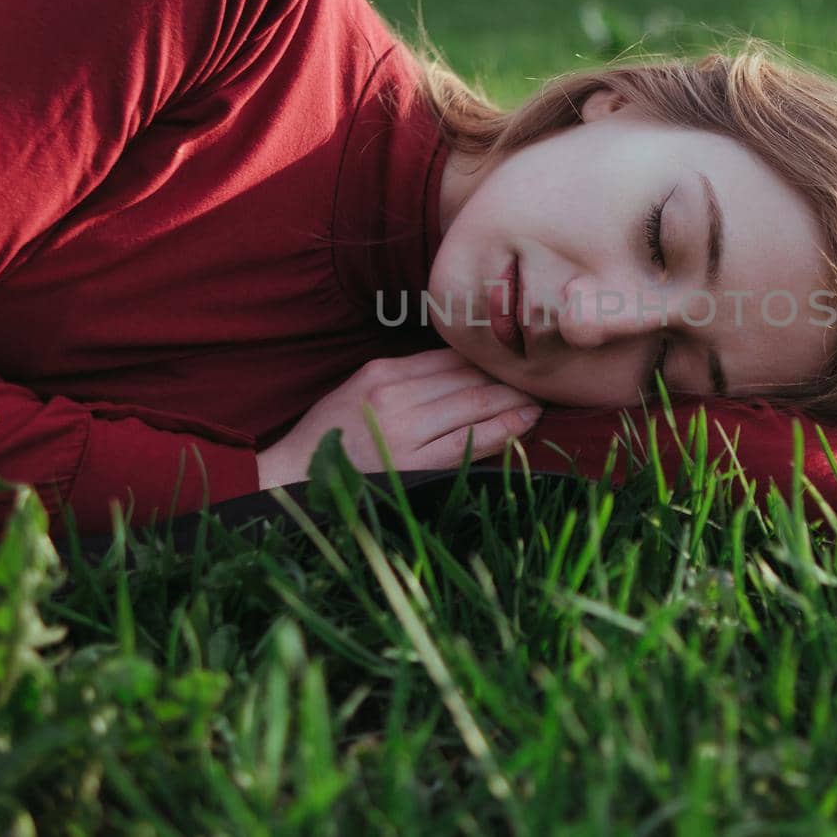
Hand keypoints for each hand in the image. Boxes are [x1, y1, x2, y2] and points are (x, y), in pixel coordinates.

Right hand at [255, 348, 543, 488]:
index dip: (489, 358)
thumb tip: (461, 368)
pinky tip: (525, 423)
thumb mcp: (359, 390)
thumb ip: (406, 378)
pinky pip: (468, 443)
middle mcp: (395, 394)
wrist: (291, 480)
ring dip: (514, 401)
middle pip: (468, 377)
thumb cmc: (329, 437)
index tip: (518, 359)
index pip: (451, 357)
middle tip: (545, 375)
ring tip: (542, 399)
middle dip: (510, 377)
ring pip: (474, 406)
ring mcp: (403, 430)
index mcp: (382, 371)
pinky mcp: (411, 464)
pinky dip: (502, 431)